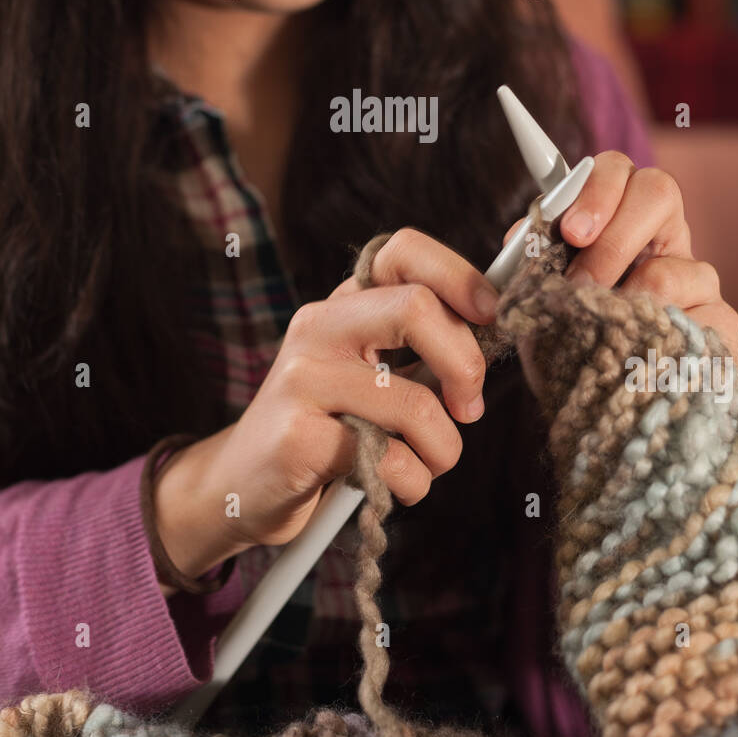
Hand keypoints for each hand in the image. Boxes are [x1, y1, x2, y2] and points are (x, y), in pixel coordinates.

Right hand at [154, 228, 499, 571]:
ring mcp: (302, 379)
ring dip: (443, 450)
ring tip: (425, 465)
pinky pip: (389, 459)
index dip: (459, 275)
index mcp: (343, 304)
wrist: (241, 485)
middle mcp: (319, 327)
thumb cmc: (328, 429)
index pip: (402, 250)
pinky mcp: (297, 436)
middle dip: (467, 365)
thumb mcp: (370, 373)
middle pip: (417, 308)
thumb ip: (421, 346)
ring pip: (415, 402)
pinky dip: (409, 483)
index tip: (489, 317)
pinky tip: (387, 486)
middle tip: (468, 407)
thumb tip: (496, 320)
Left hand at [504, 152, 737, 361]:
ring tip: (598, 331)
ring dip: (624, 302)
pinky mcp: (721, 324)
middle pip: (658, 191)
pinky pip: (694, 323)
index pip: (616, 171)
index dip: (595, 189)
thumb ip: (529, 264)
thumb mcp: (539, 297)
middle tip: (581, 279)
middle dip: (612, 235)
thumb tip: (519, 239)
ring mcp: (697, 278)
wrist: (603, 408)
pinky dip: (656, 341)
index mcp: (619, 217)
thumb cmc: (570, 340)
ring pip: (671, 270)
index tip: (568, 230)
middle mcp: (663, 236)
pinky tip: (636, 356)